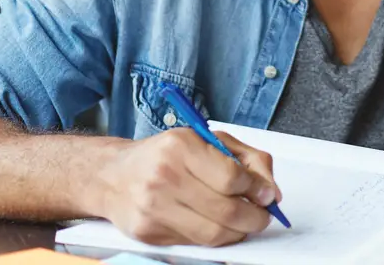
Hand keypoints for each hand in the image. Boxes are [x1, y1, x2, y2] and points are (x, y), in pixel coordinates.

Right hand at [95, 129, 280, 246]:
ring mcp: (154, 207)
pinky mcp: (148, 233)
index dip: (257, 190)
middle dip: (255, 218)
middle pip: (226, 211)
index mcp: (182, 146)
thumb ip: (246, 159)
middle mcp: (165, 176)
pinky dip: (214, 238)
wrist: (113, 175)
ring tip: (244, 223)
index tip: (266, 195)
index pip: (232, 177)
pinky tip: (217, 225)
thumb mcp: (207, 140)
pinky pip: (194, 243)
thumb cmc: (165, 155)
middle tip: (262, 216)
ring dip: (238, 233)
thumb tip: (271, 191)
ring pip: (213, 234)